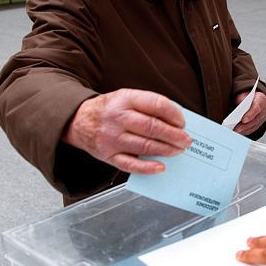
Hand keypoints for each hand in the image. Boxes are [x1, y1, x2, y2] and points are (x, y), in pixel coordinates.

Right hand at [62, 88, 191, 173]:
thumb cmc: (110, 110)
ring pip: (144, 146)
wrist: (78, 120)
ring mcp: (111, 138)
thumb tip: (176, 122)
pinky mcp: (107, 156)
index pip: (156, 104)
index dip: (174, 114)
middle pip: (152, 127)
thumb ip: (149, 106)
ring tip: (178, 150)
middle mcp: (117, 118)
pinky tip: (161, 167)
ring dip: (166, 150)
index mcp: (125, 99)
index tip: (183, 122)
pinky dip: (147, 167)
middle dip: (174, 135)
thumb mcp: (126, 97)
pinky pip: (130, 165)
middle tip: (187, 140)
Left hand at [233, 91, 265, 135]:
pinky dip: (246, 131)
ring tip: (235, 132)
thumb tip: (236, 113)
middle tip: (236, 129)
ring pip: (254, 125)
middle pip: (256, 119)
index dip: (250, 115)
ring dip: (245, 130)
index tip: (243, 120)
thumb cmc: (246, 97)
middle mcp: (264, 109)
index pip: (257, 108)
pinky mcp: (260, 123)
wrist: (252, 98)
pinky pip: (253, 128)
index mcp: (261, 99)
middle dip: (245, 125)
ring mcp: (263, 117)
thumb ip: (241, 102)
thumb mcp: (243, 96)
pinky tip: (239, 132)